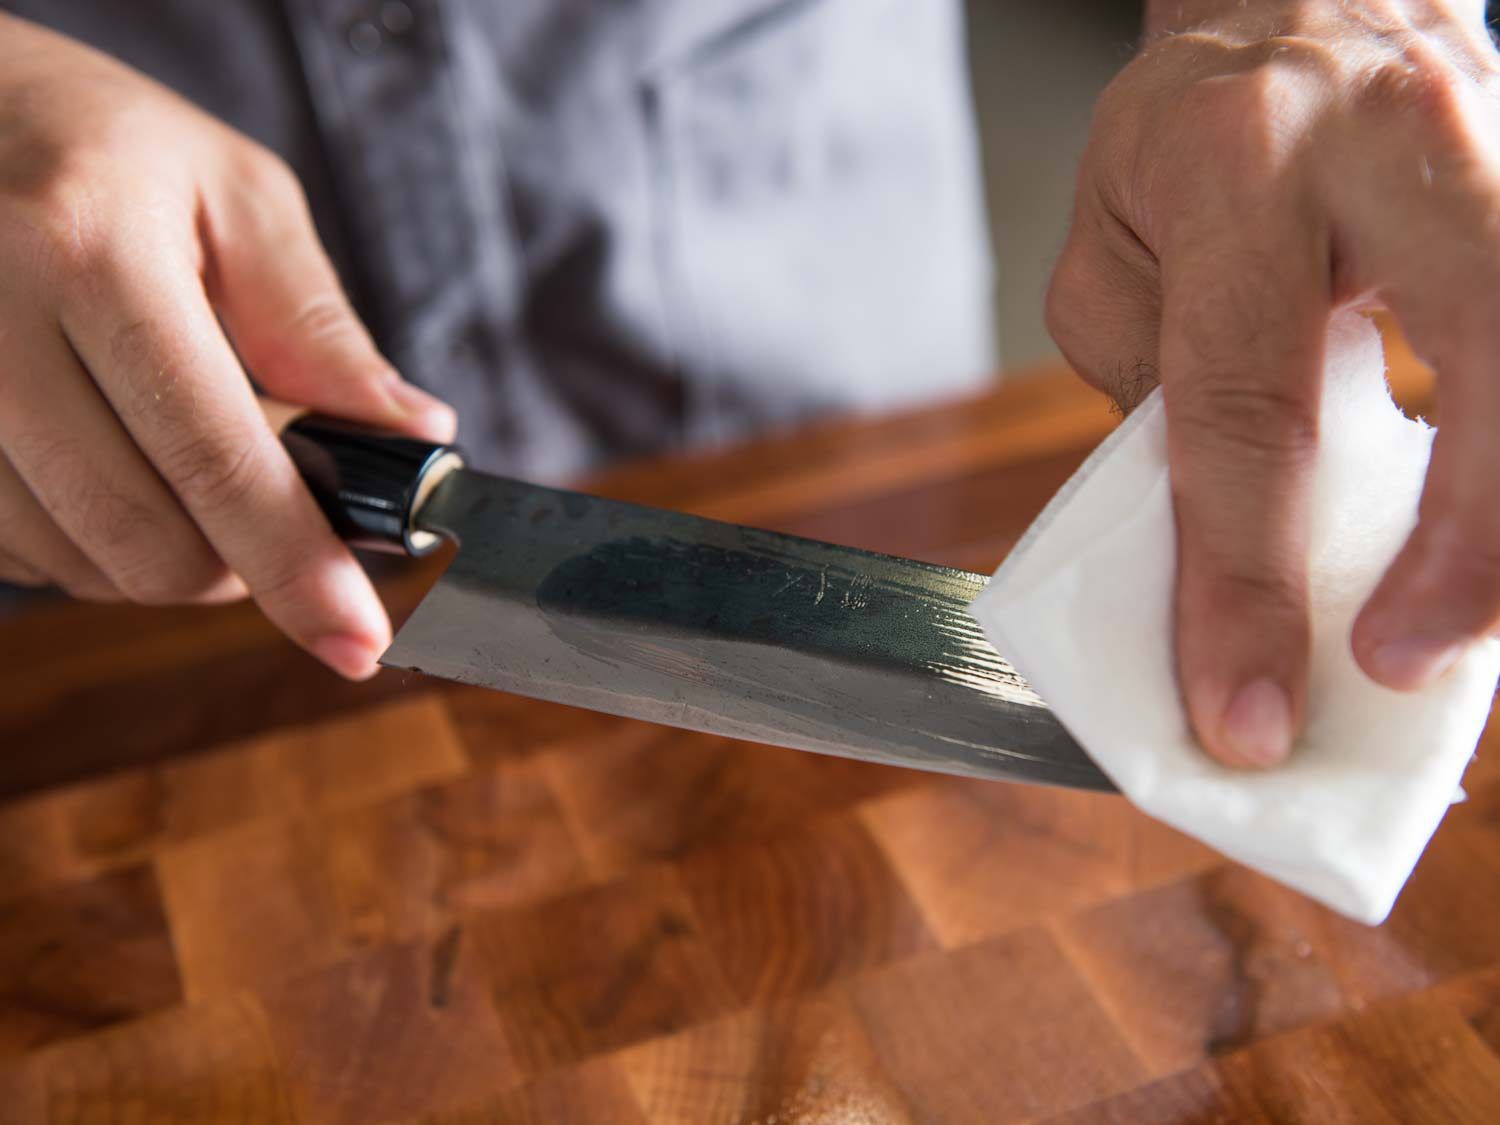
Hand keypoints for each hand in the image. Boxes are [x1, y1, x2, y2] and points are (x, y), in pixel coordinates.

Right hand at [0, 16, 454, 678]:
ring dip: (162, 554)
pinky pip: (14, 549)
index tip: (358, 639)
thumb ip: (317, 327)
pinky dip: (88, 541)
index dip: (294, 566)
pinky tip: (106, 465)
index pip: (214, 455)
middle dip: (237, 567)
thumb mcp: (234, 197)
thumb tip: (413, 434)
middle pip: (142, 536)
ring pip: (76, 561)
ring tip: (182, 465)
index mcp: (88, 250)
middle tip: (274, 519)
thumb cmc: (102, 148)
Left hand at [1045, 0, 1499, 766]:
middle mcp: (1395, 149)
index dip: (1244, 586)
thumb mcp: (1110, 255)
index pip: (1244, 416)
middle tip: (1404, 662)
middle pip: (1491, 362)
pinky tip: (1487, 529)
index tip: (1244, 715)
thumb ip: (1147, 395)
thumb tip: (1202, 552)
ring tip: (1460, 621)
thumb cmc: (1187, 138)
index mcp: (1241, 172)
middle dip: (1471, 548)